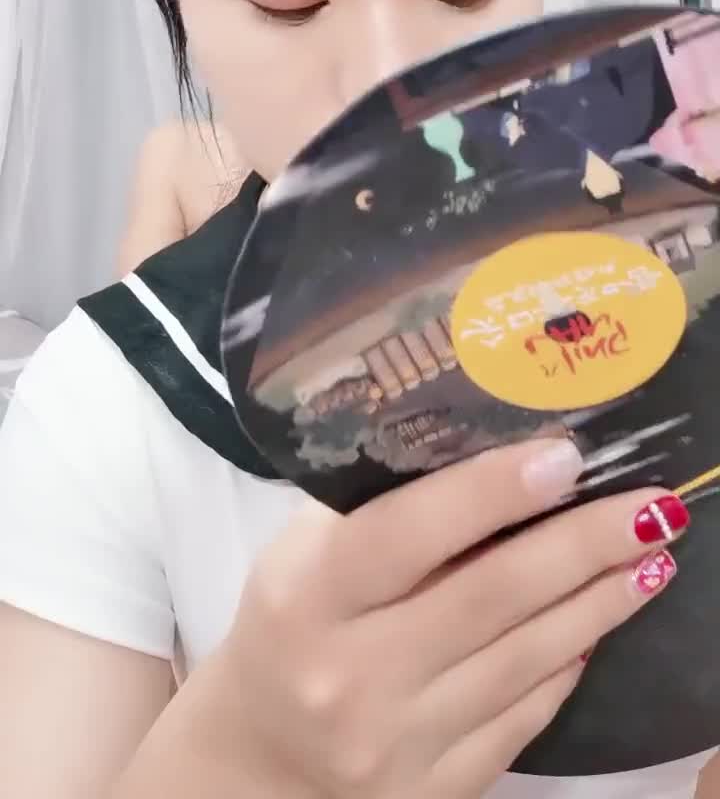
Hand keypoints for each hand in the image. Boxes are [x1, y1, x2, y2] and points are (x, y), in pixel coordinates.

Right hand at [220, 440, 684, 798]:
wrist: (261, 758)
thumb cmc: (288, 623)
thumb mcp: (303, 552)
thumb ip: (380, 508)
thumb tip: (493, 451)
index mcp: (308, 596)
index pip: (408, 534)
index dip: (490, 493)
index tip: (565, 458)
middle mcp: (351, 674)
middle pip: (490, 597)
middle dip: (583, 545)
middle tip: (650, 506)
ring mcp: (395, 743)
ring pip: (524, 660)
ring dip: (598, 602)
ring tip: (649, 555)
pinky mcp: (432, 792)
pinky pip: (523, 719)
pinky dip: (567, 664)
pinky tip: (598, 621)